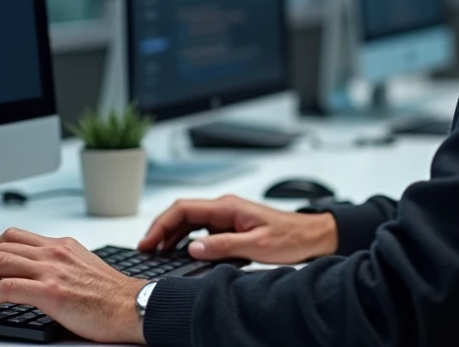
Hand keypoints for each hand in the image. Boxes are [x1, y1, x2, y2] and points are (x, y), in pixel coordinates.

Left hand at [0, 228, 147, 343]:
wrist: (134, 307)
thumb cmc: (114, 297)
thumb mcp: (85, 268)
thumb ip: (62, 266)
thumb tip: (39, 278)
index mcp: (62, 246)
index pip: (16, 236)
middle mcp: (55, 252)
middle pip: (2, 244)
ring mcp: (52, 269)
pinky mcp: (50, 292)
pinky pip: (5, 288)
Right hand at [138, 194, 337, 264]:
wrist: (313, 236)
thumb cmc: (291, 238)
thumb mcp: (257, 245)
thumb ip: (224, 245)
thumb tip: (193, 248)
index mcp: (228, 206)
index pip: (184, 209)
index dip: (162, 224)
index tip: (148, 241)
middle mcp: (225, 207)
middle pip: (182, 213)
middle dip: (160, 229)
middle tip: (145, 249)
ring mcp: (227, 216)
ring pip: (190, 221)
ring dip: (171, 234)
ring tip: (156, 251)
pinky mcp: (231, 226)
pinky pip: (201, 229)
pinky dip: (185, 238)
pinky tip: (179, 250)